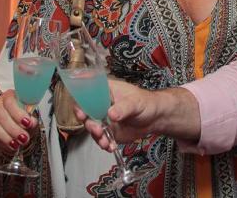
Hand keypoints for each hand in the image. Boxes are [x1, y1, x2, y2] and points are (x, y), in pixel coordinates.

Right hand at [0, 90, 37, 151]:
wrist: (20, 127)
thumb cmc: (25, 119)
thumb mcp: (32, 118)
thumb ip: (32, 120)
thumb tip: (31, 122)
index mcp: (10, 96)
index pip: (10, 101)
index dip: (18, 113)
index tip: (27, 123)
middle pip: (0, 113)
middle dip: (12, 128)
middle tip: (23, 138)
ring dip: (5, 136)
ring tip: (16, 145)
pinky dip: (1, 143)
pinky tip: (10, 147)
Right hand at [80, 81, 200, 151]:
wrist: (155, 118)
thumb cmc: (146, 103)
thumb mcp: (136, 102)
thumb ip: (124, 107)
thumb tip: (111, 114)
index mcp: (106, 91)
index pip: (87, 92)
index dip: (81, 102)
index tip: (81, 112)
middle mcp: (101, 105)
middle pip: (86, 113)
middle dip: (88, 123)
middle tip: (97, 130)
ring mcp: (104, 119)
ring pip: (92, 128)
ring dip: (96, 136)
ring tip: (105, 141)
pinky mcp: (108, 131)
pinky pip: (101, 138)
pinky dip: (104, 144)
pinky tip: (110, 146)